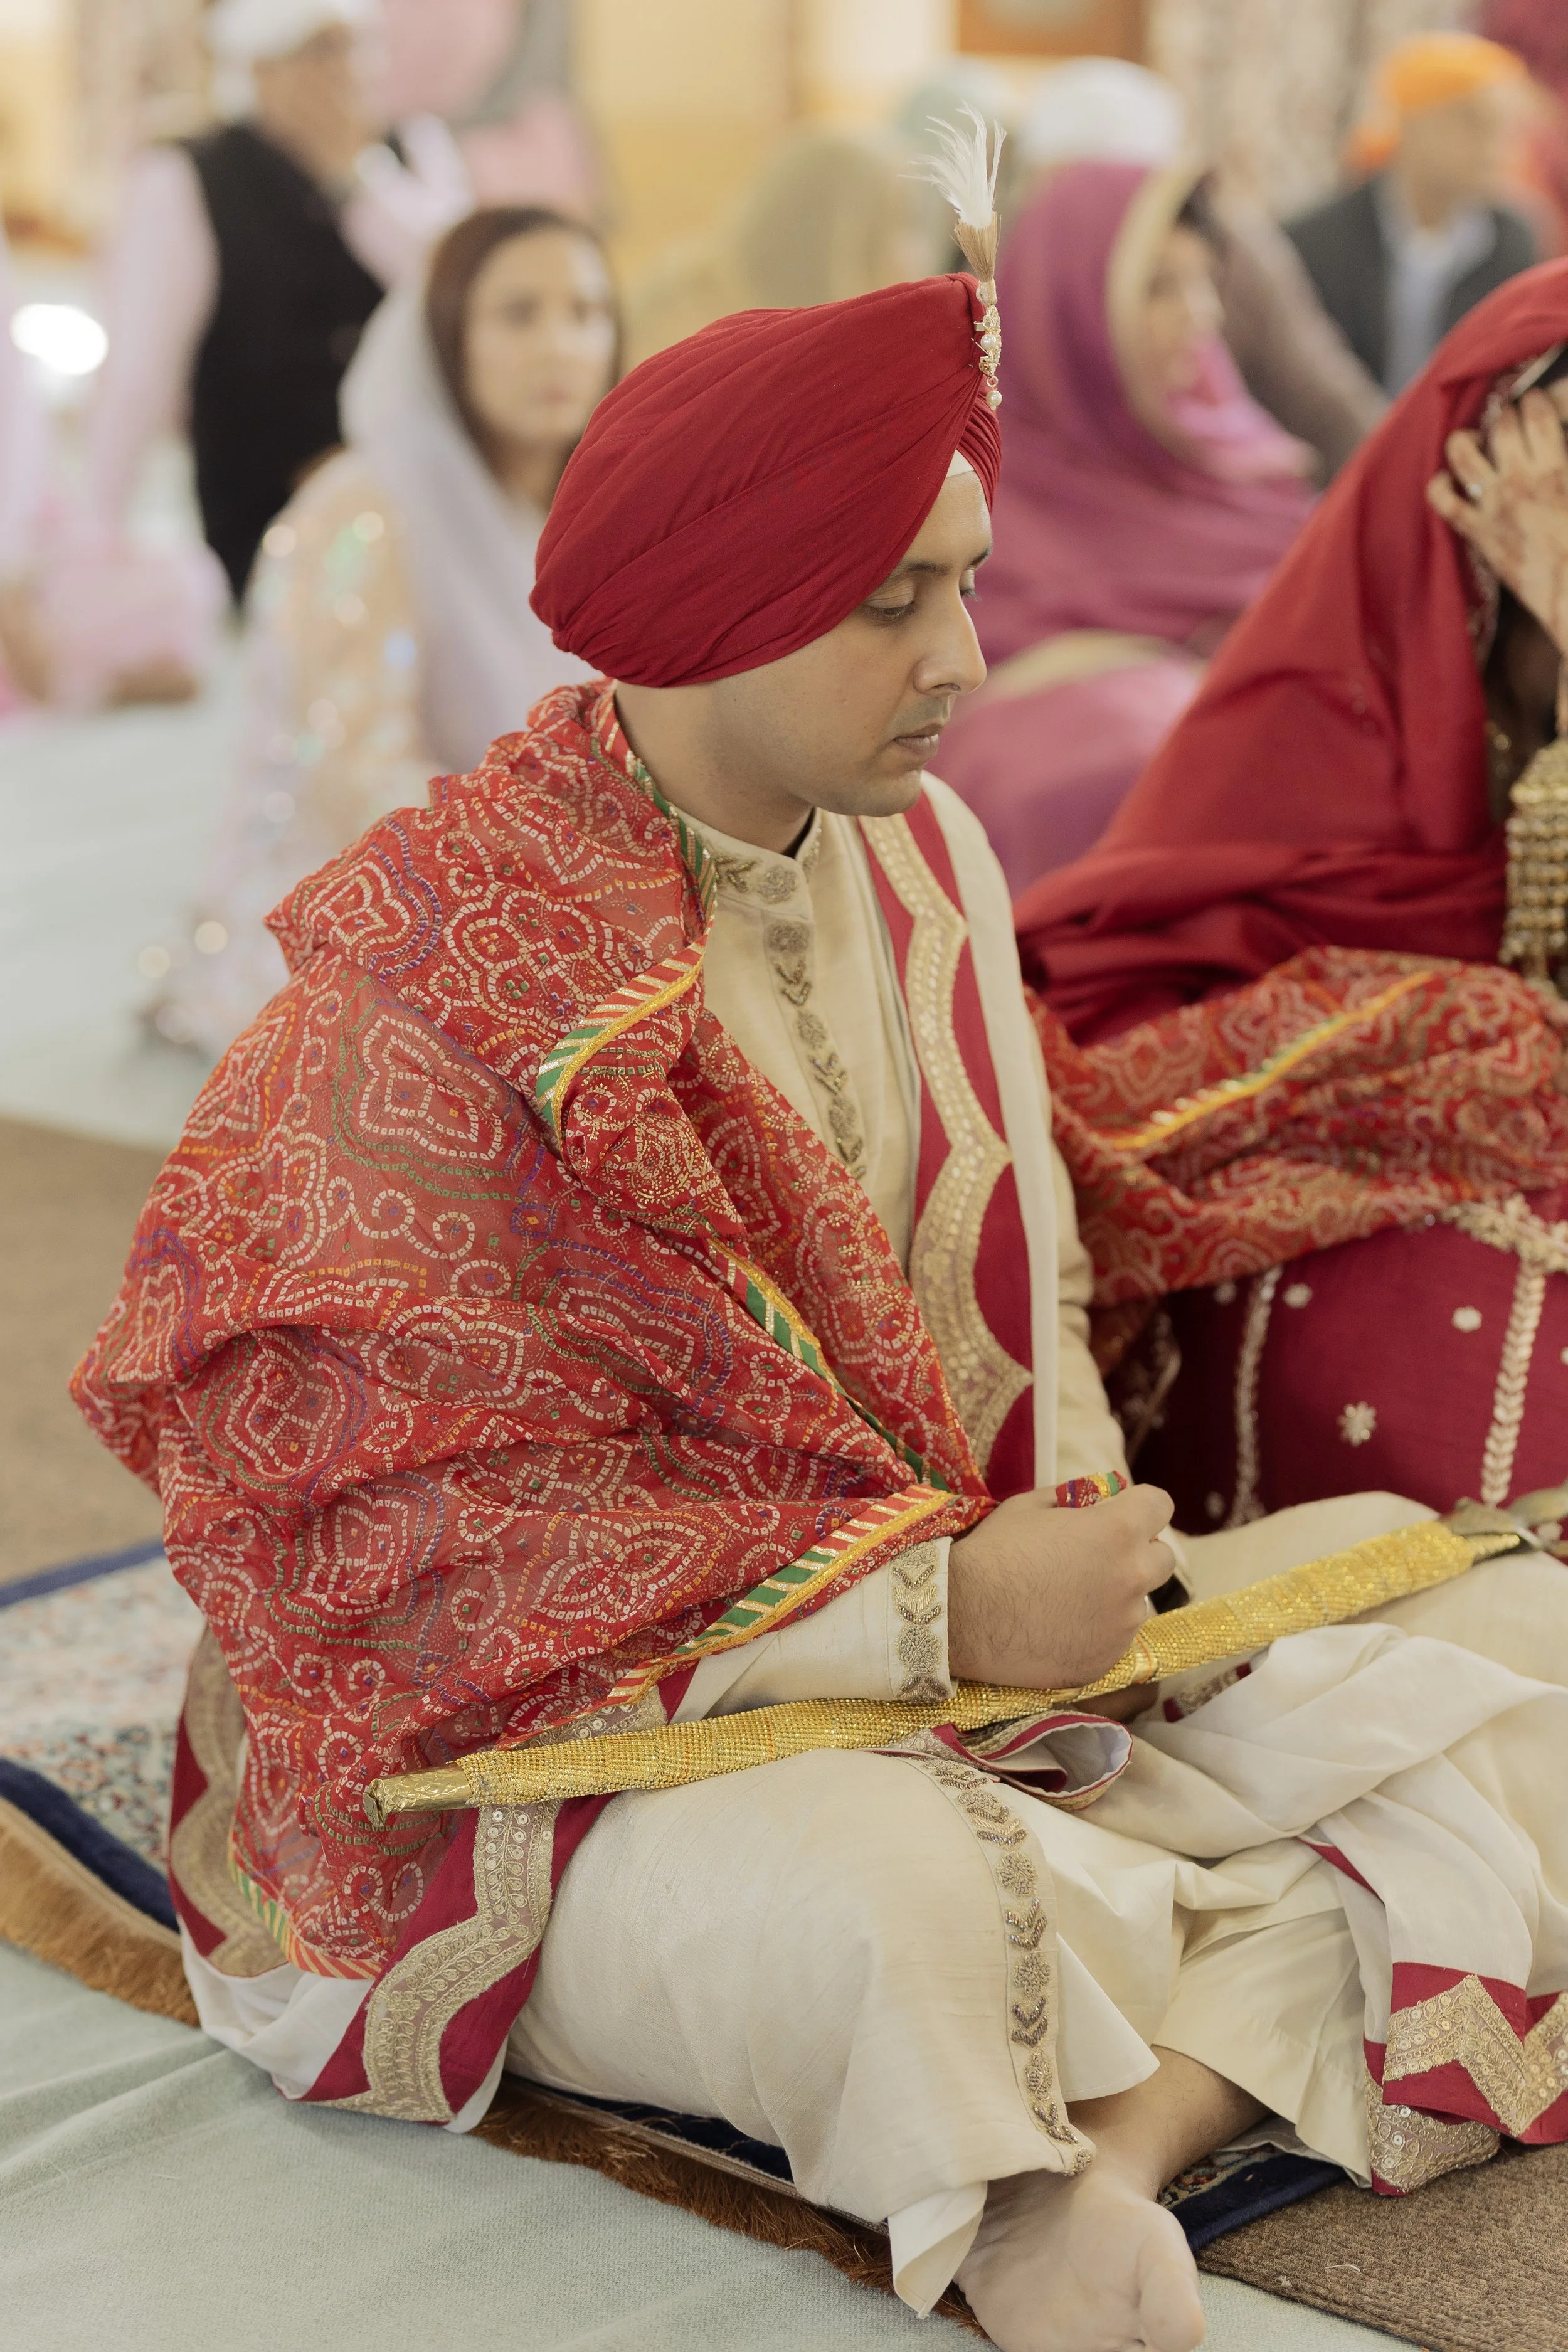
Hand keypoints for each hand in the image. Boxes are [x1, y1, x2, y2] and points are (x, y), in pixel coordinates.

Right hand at [948, 1483, 1175, 1691]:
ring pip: (1138, 1603)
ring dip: (1116, 1596)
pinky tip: (1059, 1628)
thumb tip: (1093, 1501)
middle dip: (1137, 1553)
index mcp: (1117, 1530)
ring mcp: (1123, 1624)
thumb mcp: (1029, 1506)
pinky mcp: (1107, 1660)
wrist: (961, 1617)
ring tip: (1069, 1600)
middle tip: (1098, 1558)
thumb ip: (1072, 1500)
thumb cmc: (992, 1552)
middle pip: (1162, 1558)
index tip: (1121, 1512)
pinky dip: (1097, 1632)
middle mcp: (1132, 1576)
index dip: (1140, 1505)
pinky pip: (1115, 1639)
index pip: (1159, 1505)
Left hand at [1427, 390, 1567, 656]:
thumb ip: (1565, 459)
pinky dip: (1439, 484)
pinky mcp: (1476, 533)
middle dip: (1507, 415)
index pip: (1537, 411)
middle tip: (1511, 424)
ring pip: (1462, 452)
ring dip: (1467, 438)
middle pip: (1501, 424)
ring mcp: (1492, 506)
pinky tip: (1447, 479)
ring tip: (1476, 441)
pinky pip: (1442, 500)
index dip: (1537, 399)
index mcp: (1555, 468)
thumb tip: (1556, 448)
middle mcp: (1519, 481)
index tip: (1536, 404)